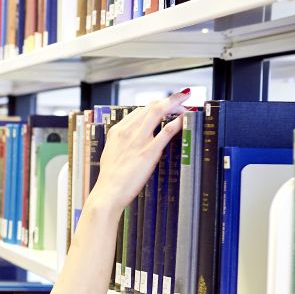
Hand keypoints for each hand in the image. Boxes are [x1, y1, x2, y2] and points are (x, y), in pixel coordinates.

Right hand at [85, 89, 190, 214]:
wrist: (108, 193)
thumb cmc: (110, 178)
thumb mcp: (112, 154)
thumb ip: (122, 143)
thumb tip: (133, 141)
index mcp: (118, 131)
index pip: (140, 110)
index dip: (157, 105)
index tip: (167, 106)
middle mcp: (128, 131)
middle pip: (151, 106)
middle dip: (169, 101)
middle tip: (182, 100)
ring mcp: (139, 140)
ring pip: (159, 111)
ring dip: (175, 104)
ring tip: (187, 104)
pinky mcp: (149, 152)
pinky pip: (167, 131)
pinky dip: (179, 121)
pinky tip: (186, 118)